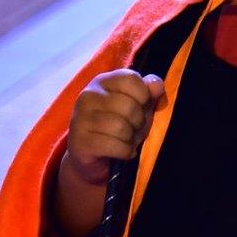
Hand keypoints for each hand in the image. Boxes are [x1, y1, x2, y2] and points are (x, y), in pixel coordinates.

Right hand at [65, 68, 163, 184]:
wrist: (96, 157)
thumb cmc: (121, 124)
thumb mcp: (140, 105)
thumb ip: (150, 91)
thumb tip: (157, 86)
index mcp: (103, 81)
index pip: (131, 79)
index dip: (144, 95)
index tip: (142, 106)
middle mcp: (88, 96)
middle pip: (129, 106)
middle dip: (139, 122)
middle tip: (135, 128)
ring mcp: (80, 119)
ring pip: (120, 127)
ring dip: (131, 138)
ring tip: (128, 140)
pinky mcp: (79, 142)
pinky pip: (113, 145)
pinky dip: (125, 151)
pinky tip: (124, 151)